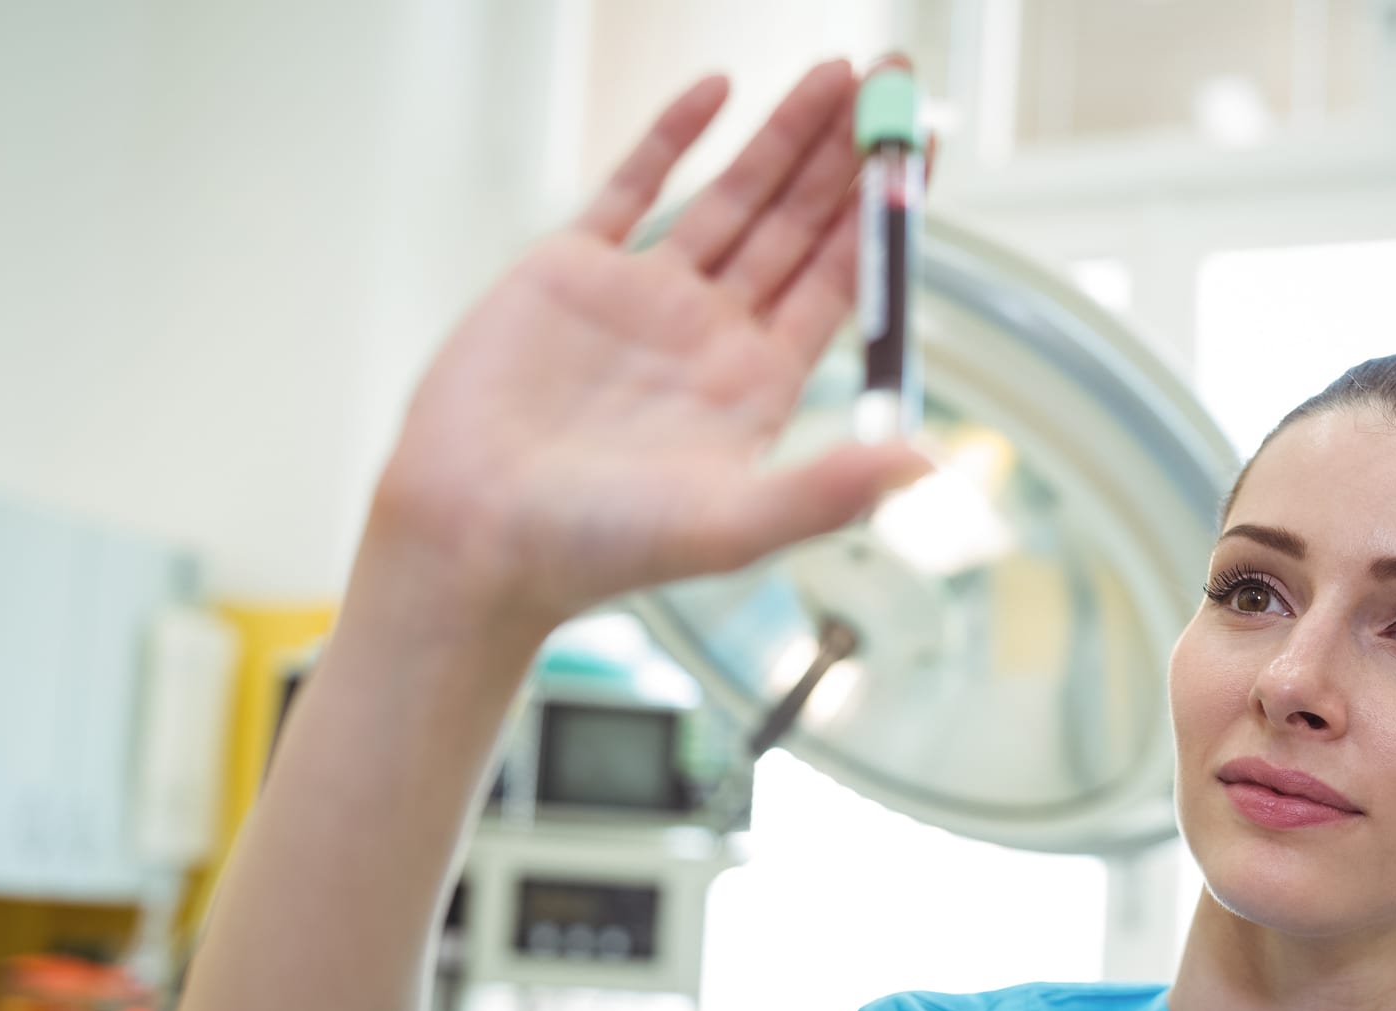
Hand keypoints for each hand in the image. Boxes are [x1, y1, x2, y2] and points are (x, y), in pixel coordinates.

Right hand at [368, 57, 935, 632]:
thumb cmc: (594, 551)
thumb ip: (827, 491)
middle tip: (897, 86)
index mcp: (756, 386)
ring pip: (732, 196)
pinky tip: (716, 91)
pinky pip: (632, 187)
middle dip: (848, 158)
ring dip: (783, 136)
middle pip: (799, 226)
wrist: (469, 538)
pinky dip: (671, 137)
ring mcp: (642, 298)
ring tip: (835, 74)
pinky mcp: (569, 272)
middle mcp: (709, 334)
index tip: (926, 153)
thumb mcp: (728, 526)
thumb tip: (924, 466)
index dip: (886, 219)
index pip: (842, 283)